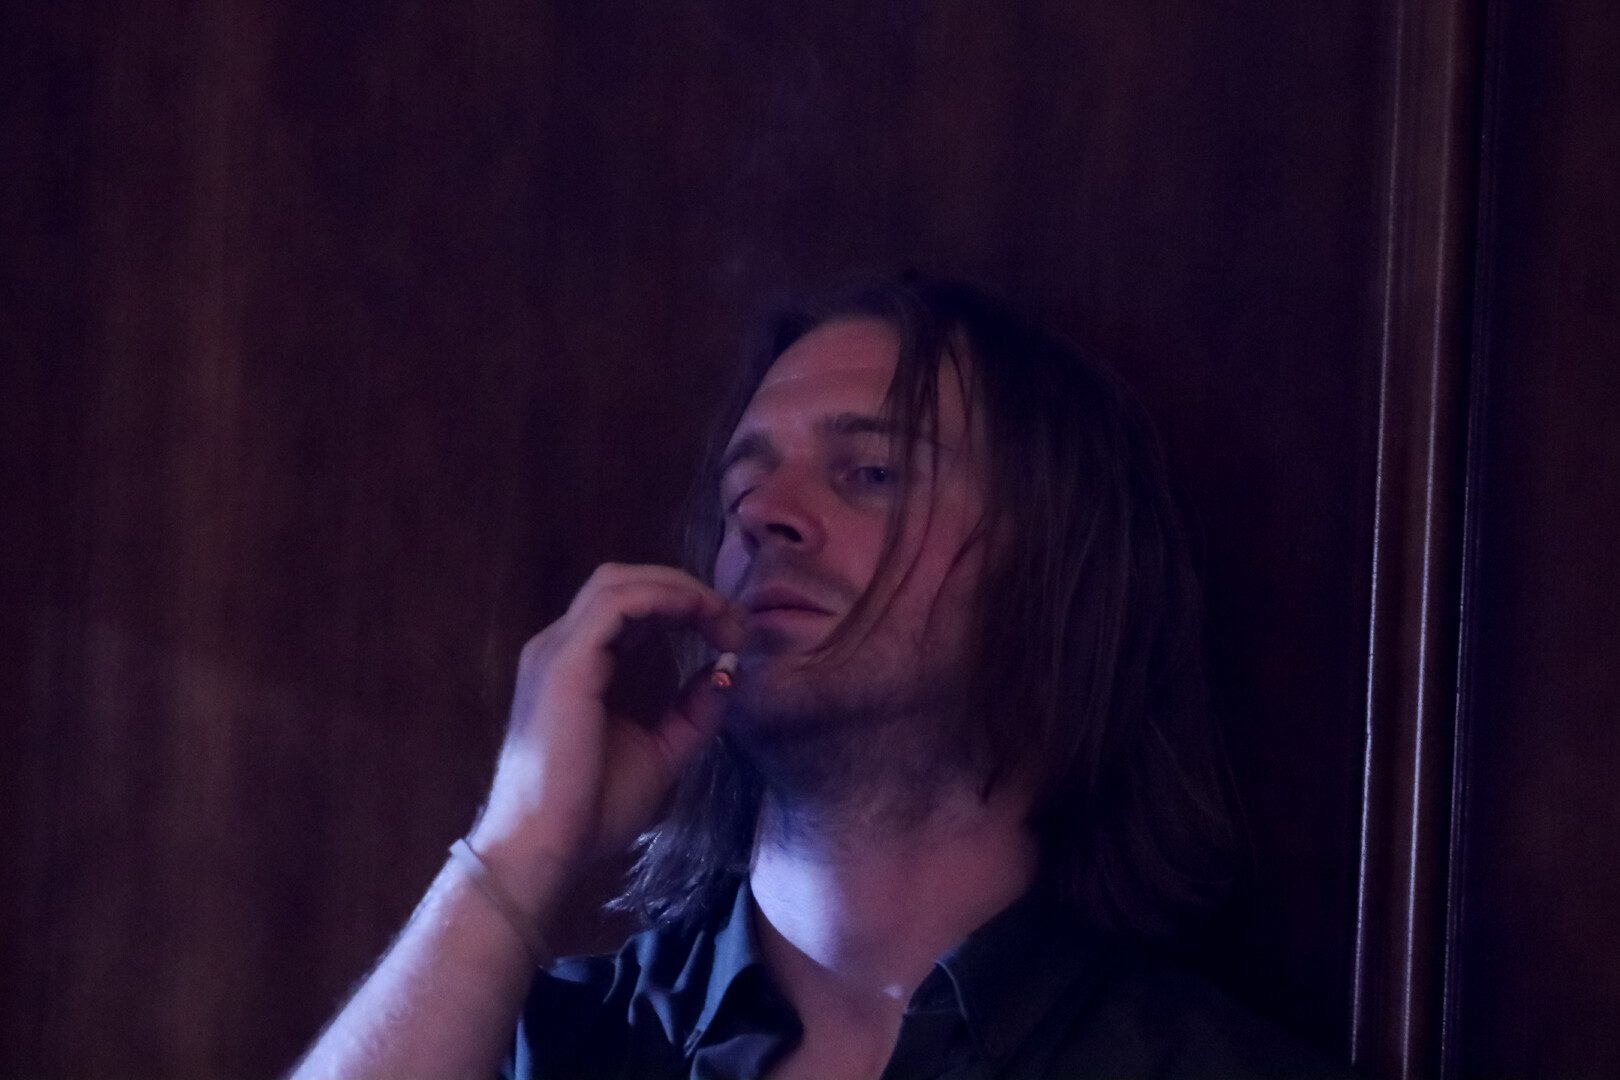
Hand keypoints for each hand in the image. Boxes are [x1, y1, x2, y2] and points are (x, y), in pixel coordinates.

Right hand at [469, 564, 743, 885]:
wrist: (544, 848)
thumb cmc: (590, 811)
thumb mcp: (661, 753)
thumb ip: (693, 712)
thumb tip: (727, 671)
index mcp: (577, 665)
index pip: (630, 609)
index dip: (683, 607)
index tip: (731, 633)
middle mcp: (559, 647)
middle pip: (624, 583)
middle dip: (685, 590)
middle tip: (733, 620)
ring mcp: (557, 650)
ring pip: (618, 582)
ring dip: (679, 590)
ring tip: (722, 616)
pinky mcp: (565, 662)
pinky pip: (617, 603)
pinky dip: (664, 599)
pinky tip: (698, 616)